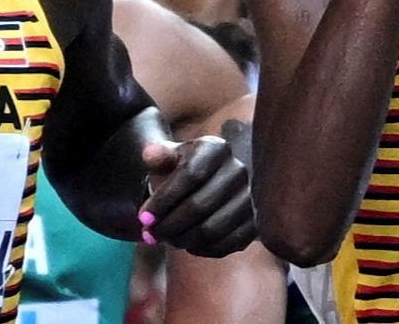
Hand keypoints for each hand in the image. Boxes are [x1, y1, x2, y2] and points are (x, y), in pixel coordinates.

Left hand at [137, 107, 254, 257]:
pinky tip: (187, 245)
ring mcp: (251, 198)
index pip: (190, 175)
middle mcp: (238, 170)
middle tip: (151, 235)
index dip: (164, 199)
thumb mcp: (168, 156)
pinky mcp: (255, 224)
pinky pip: (228, 244)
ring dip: (183, 240)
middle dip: (169, 225)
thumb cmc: (181, 169)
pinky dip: (203, 250)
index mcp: (215, 148)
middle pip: (200, 206)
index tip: (143, 218)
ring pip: (213, 229)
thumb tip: (150, 155)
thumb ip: (157, 155)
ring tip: (166, 240)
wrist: (207, 182)